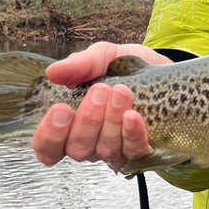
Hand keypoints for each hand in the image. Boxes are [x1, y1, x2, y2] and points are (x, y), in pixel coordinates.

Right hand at [31, 42, 171, 169]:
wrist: (161, 67)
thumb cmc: (124, 68)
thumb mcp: (101, 57)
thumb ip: (79, 65)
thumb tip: (53, 72)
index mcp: (71, 125)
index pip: (48, 147)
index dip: (49, 135)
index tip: (61, 109)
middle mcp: (90, 143)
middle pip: (78, 149)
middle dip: (87, 120)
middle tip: (100, 90)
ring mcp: (116, 150)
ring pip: (106, 150)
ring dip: (112, 120)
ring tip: (121, 92)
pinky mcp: (141, 149)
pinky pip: (133, 151)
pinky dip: (132, 133)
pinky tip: (133, 115)